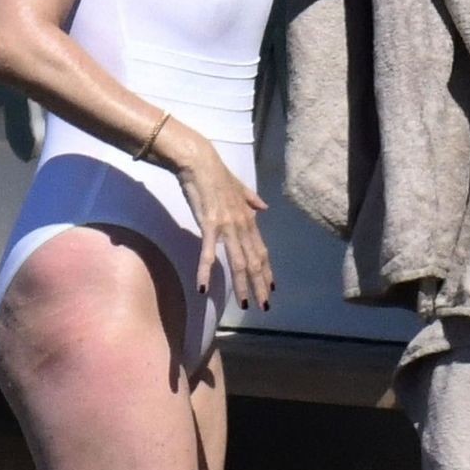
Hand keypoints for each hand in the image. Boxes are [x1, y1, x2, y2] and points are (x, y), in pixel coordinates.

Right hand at [170, 129, 272, 309]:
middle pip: (254, 262)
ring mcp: (226, 226)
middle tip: (263, 307)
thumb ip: (252, 199)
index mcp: (248, 219)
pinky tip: (203, 288)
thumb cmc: (215, 175)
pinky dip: (206, 271)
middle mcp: (242, 225)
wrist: (199, 162)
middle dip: (259, 286)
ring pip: (238, 262)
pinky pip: (208, 253)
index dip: (267, 271)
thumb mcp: (239, 187)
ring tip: (243, 303)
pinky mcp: (209, 225)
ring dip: (241, 285)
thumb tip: (264, 207)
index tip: (271, 288)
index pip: (261, 251)